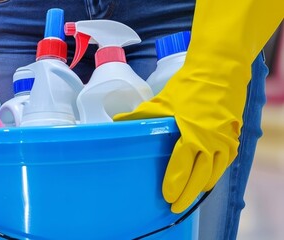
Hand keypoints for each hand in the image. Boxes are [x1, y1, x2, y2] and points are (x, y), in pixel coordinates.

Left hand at [114, 67, 246, 212]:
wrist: (220, 70)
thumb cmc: (188, 86)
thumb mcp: (161, 101)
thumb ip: (140, 116)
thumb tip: (117, 123)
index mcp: (191, 134)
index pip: (182, 166)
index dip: (175, 183)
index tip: (167, 196)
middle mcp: (211, 141)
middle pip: (200, 176)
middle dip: (187, 194)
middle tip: (176, 206)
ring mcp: (225, 140)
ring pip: (214, 172)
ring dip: (202, 187)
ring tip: (189, 197)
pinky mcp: (234, 136)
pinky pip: (225, 162)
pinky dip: (216, 173)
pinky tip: (207, 180)